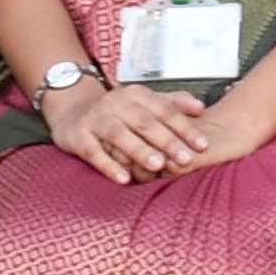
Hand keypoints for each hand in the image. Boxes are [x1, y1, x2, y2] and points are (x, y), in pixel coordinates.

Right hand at [55, 81, 227, 181]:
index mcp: (136, 94)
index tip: (203, 145)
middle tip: (186, 159)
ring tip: (158, 166)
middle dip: (167, 141)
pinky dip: (108, 165)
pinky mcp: (78, 136)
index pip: (164, 110)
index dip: (185, 127)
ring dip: (139, 150)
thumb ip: (172, 103)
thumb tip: (201, 108)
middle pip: (145, 122)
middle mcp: (116, 103)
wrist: (72, 110)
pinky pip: (93, 151)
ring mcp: (95, 119)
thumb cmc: (118, 111)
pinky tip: (124, 179)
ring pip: (119, 134)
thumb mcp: (144, 102)